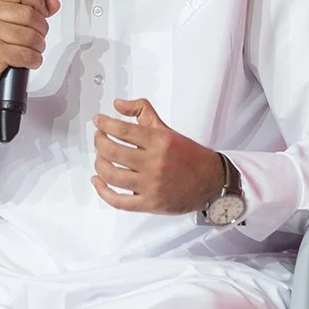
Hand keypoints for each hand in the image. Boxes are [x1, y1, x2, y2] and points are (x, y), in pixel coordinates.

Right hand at [0, 0, 60, 105]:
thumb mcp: (3, 21)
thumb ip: (29, 9)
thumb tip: (53, 3)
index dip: (38, 2)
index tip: (42, 13)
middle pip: (29, 14)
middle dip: (41, 30)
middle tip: (38, 37)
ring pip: (30, 36)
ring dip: (38, 47)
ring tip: (33, 50)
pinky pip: (25, 54)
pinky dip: (33, 60)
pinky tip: (30, 61)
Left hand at [91, 98, 223, 213]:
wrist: (211, 180)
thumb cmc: (188, 155)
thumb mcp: (166, 129)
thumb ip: (142, 111)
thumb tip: (118, 104)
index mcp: (159, 141)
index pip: (122, 130)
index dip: (104, 123)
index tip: (98, 121)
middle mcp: (154, 162)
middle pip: (112, 151)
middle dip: (99, 142)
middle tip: (98, 137)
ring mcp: (151, 185)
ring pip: (112, 175)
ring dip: (99, 164)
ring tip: (100, 157)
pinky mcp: (150, 204)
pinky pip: (119, 201)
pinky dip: (103, 191)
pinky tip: (98, 181)